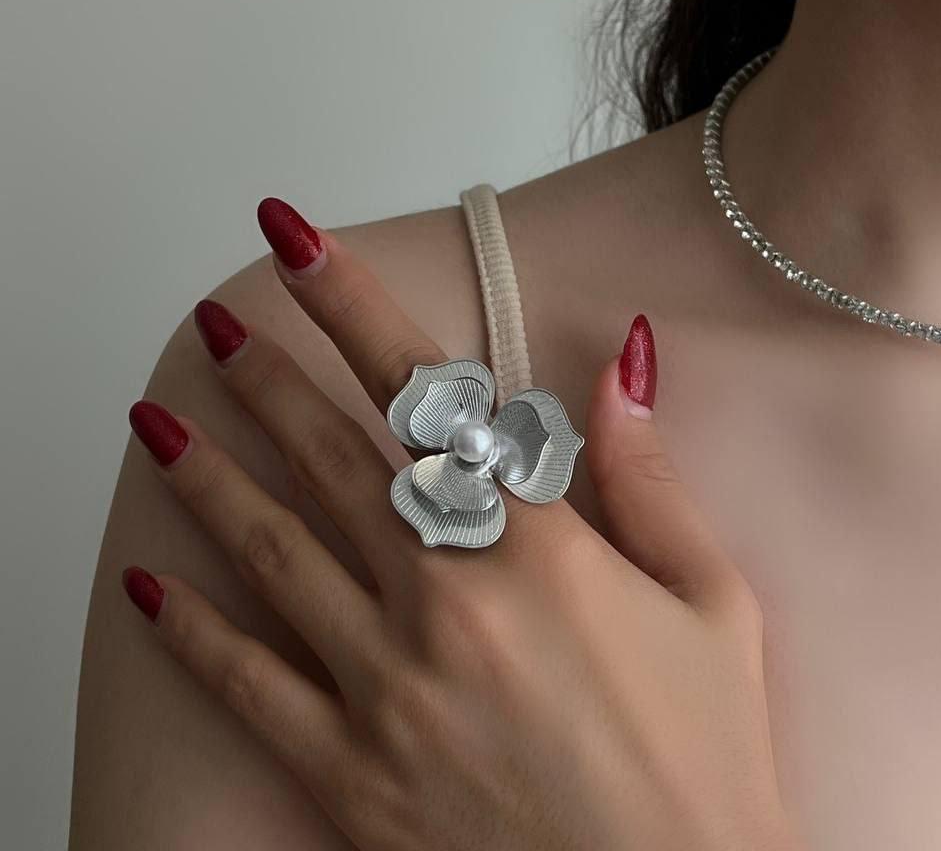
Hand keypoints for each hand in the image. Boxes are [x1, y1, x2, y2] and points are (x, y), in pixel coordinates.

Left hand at [122, 196, 799, 850]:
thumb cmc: (705, 763)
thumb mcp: (713, 601)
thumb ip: (648, 472)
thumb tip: (622, 356)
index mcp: (537, 546)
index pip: (423, 390)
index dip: (350, 304)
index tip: (296, 243)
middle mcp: (447, 600)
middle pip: (331, 454)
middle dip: (264, 376)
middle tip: (215, 322)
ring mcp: (388, 687)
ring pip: (272, 550)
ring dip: (207, 477)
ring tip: (156, 420)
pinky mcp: (350, 774)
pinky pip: (249, 687)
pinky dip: (191, 633)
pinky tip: (149, 585)